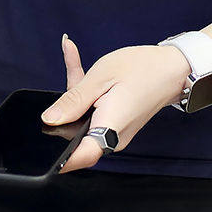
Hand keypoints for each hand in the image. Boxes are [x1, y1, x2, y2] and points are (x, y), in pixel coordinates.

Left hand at [40, 34, 191, 172]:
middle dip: (58, 113)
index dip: (57, 158)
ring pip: (81, 118)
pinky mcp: (114, 122)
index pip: (79, 156)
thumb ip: (74, 98)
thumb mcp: (102, 76)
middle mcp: (111, 136)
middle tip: (54, 85)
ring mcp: (113, 131)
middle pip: (73, 136)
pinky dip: (82, 90)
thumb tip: (48, 120)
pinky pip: (92, 111)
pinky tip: (73, 54)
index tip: (37, 151)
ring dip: (73, 92)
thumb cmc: (143, 69)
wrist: (174, 68)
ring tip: (72, 55)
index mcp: (109, 127)